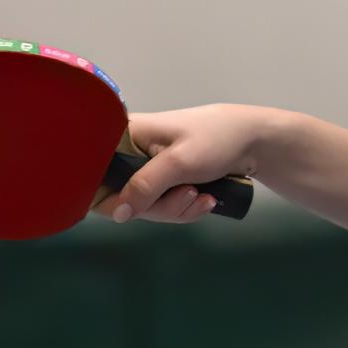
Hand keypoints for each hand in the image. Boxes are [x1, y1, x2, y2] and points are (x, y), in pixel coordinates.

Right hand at [89, 103, 268, 224]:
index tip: (137, 202)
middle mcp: (130, 152)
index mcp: (125, 135)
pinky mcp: (164, 181)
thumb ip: (145, 186)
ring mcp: (147, 169)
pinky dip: (184, 209)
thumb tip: (118, 213)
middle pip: (122, 199)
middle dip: (158, 206)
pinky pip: (163, 208)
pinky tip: (206, 199)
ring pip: (145, 208)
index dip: (109, 195)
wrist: (255, 142)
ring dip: (176, 209)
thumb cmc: (218, 138)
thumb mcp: (180, 162)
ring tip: (202, 194)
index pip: (93, 173)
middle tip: (188, 194)